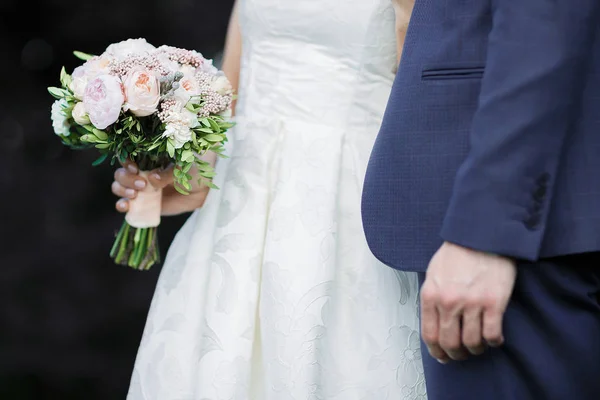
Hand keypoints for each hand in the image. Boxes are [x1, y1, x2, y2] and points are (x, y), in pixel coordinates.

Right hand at [112, 161, 209, 215]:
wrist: (205, 189)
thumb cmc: (194, 170)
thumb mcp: (183, 168)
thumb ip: (168, 173)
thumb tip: (152, 179)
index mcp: (148, 157)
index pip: (128, 156)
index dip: (126, 162)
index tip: (135, 168)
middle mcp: (141, 171)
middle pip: (121, 173)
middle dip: (126, 179)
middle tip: (142, 185)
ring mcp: (141, 188)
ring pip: (120, 187)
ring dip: (122, 191)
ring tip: (135, 195)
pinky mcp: (144, 203)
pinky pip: (127, 204)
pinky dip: (122, 205)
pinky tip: (125, 207)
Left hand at [420, 242, 516, 362]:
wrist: (482, 235)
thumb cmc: (458, 252)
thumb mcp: (434, 273)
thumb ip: (432, 297)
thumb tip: (434, 320)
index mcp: (431, 295)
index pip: (430, 334)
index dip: (436, 351)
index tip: (443, 356)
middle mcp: (449, 303)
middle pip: (450, 343)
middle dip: (456, 354)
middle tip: (462, 354)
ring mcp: (472, 304)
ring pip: (472, 343)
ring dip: (476, 349)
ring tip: (479, 345)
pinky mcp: (493, 303)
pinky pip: (492, 334)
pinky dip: (493, 341)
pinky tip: (494, 338)